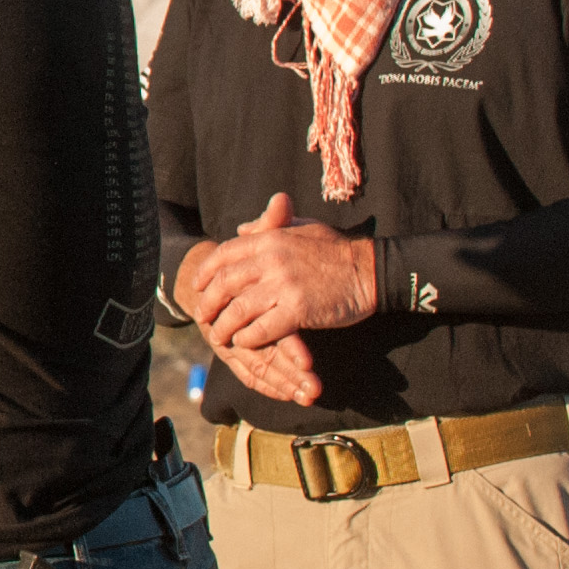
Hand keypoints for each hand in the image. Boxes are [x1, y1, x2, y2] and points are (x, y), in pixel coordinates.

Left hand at [180, 191, 376, 410]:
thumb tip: (241, 228)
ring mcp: (284, 285)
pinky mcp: (298, 310)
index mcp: (271, 239)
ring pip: (239, 309)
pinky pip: (263, 328)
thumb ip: (269, 227)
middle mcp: (272, 260)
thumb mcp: (300, 227)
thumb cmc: (336, 249)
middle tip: (202, 316)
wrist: (370, 270)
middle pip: (225, 283)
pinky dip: (249, 338)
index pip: (225, 253)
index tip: (198, 285)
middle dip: (209, 302)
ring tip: (219, 336)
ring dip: (225, 326)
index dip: (206, 271)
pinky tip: (245, 342)